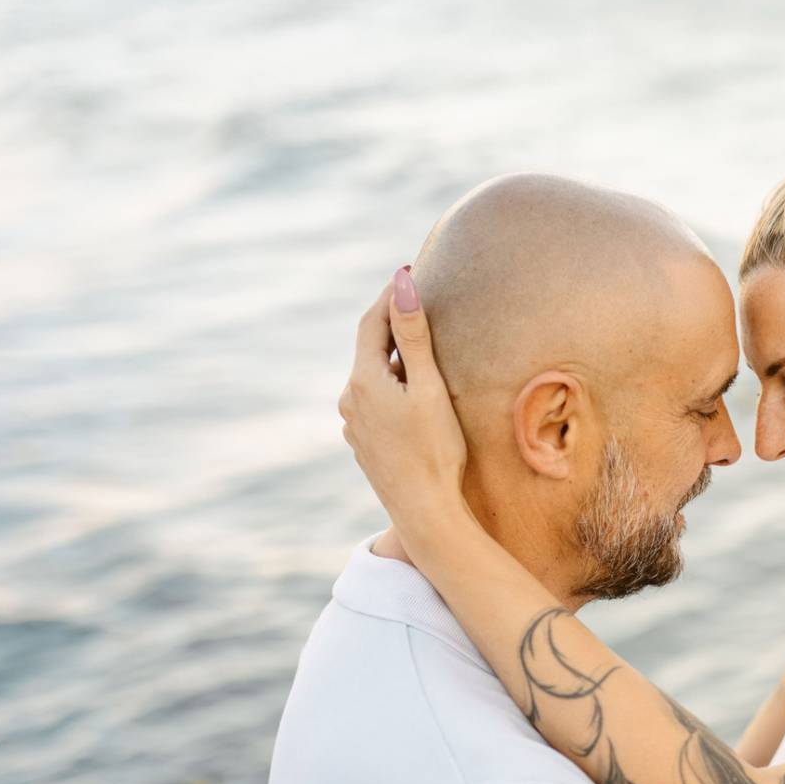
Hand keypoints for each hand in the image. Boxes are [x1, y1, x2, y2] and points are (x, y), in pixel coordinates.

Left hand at [338, 267, 468, 544]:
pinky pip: (374, 402)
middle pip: (369, 349)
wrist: (424, 511)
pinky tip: (412, 394)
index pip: (371, 323)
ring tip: (418, 346)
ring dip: (392, 358)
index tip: (409, 272)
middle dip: (391, 324)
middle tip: (416, 301)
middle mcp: (350, 400)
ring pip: (371, 378)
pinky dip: (391, 387)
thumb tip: (401, 285)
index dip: (390, 296)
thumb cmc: (434, 450)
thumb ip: (413, 336)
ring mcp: (353, 424)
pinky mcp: (363, 444)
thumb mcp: (428, 387)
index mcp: (363, 381)